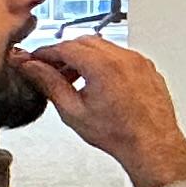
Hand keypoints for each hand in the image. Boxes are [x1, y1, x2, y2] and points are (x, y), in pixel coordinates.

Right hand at [15, 37, 185, 186]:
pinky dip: (105, 61)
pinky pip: (121, 55)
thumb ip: (50, 84)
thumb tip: (33, 68)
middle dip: (64, 53)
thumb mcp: (73, 111)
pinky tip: (97, 82)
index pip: (65, 47)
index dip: (45, 53)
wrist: (152, 144)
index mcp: (103, 65)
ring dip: (85, 56)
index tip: (36, 59)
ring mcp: (138, 61)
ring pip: (104, 46)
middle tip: (52, 70)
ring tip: (73, 79)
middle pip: (84, 42)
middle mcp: (123, 57)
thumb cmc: (119, 134)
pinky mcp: (147, 68)